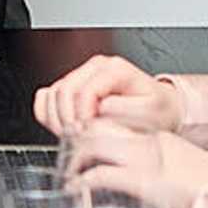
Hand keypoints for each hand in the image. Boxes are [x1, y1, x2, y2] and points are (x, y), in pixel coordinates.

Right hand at [35, 55, 184, 135]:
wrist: (160, 108)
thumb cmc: (157, 110)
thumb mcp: (150, 112)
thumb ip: (126, 110)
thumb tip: (101, 108)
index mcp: (114, 69)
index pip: (86, 90)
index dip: (82, 115)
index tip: (86, 134)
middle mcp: (95, 67)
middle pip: (64, 90)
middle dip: (67, 119)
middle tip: (76, 139)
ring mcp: (81, 75)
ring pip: (52, 94)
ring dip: (56, 119)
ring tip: (71, 137)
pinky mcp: (72, 86)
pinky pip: (46, 97)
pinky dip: (48, 114)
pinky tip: (62, 128)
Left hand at [63, 119, 207, 207]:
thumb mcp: (186, 174)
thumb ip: (167, 176)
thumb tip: (158, 195)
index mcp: (159, 140)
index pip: (118, 125)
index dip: (94, 133)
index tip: (83, 145)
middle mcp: (148, 144)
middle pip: (99, 128)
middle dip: (76, 142)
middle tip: (67, 158)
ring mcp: (142, 161)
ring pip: (92, 146)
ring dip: (74, 160)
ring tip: (68, 175)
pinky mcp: (140, 181)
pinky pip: (99, 175)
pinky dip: (82, 182)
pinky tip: (76, 190)